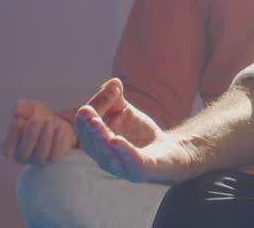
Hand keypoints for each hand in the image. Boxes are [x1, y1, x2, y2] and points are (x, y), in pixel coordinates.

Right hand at [1, 100, 75, 163]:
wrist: (57, 124)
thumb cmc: (38, 117)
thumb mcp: (30, 108)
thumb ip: (22, 107)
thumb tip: (16, 109)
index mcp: (11, 147)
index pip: (7, 149)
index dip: (12, 136)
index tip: (20, 120)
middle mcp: (23, 157)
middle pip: (23, 154)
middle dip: (30, 137)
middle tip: (37, 121)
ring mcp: (38, 160)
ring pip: (39, 156)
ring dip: (45, 139)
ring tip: (50, 123)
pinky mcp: (52, 159)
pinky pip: (54, 156)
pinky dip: (57, 143)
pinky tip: (59, 130)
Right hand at [75, 78, 192, 183]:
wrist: (168, 152)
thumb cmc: (140, 133)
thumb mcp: (125, 111)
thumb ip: (115, 97)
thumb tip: (114, 82)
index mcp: (97, 143)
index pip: (86, 126)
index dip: (94, 107)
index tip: (113, 89)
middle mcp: (104, 157)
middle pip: (91, 142)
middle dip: (88, 127)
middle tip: (85, 111)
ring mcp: (122, 166)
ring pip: (106, 153)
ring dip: (100, 137)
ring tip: (95, 122)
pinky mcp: (142, 170)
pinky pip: (130, 162)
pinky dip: (123, 151)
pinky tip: (116, 140)